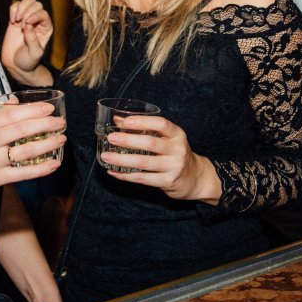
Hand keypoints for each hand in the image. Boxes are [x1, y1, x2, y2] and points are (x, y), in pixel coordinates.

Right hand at [0, 103, 64, 199]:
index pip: (12, 114)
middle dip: (46, 125)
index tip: (49, 109)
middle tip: (60, 123)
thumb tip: (17, 103)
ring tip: (61, 139)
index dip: (34, 110)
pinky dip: (41, 169)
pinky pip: (23, 173)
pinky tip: (54, 163)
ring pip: (26, 151)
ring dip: (48, 144)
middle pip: (22, 129)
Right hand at [1, 0, 53, 85]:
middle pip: (36, 4)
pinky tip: (12, 20)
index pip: (43, 13)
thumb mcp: (34, 53)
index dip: (35, 15)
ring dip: (20, 7)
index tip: (26, 23)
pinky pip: (15, 5)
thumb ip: (33, 40)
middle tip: (21, 24)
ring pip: (27, 1)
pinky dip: (13, 9)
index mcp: (46, 28)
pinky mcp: (15, 19)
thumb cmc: (28, 61)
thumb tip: (28, 25)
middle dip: (27, 11)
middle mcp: (37, 21)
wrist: (15, 65)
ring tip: (16, 20)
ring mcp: (26, 19)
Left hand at [100, 115, 220, 203]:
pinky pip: (143, 178)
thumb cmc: (175, 154)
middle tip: (111, 138)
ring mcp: (173, 167)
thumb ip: (144, 129)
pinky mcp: (168, 182)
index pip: (161, 124)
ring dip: (122, 160)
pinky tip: (113, 172)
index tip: (125, 121)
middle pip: (151, 143)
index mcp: (177, 135)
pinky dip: (126, 175)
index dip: (143, 121)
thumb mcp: (166, 139)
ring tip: (106, 156)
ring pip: (144, 162)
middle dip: (128, 140)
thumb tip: (117, 120)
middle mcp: (177, 150)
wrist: (195, 178)